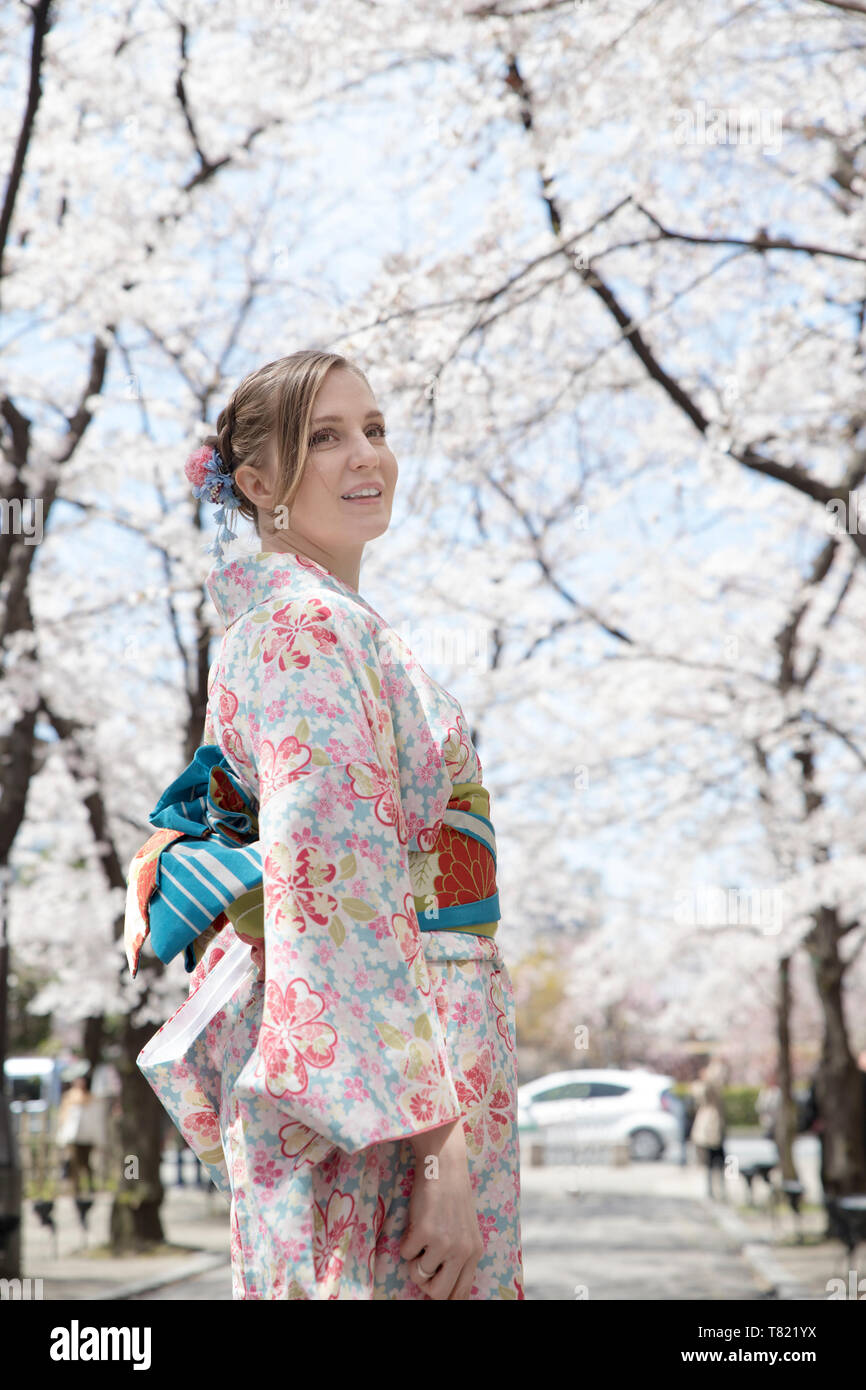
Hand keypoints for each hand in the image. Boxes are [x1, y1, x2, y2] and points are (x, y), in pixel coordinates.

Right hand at [398, 1118, 482, 1300]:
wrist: (444, 1165)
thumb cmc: (451, 1196)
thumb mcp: (465, 1230)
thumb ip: (459, 1257)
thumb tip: (445, 1292)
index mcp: (474, 1252)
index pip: (461, 1293)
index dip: (443, 1295)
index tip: (431, 1288)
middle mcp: (462, 1251)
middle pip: (439, 1294)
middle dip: (425, 1284)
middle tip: (421, 1263)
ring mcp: (444, 1243)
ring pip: (419, 1275)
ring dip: (413, 1259)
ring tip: (420, 1237)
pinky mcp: (424, 1232)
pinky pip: (405, 1254)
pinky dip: (405, 1242)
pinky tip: (415, 1223)